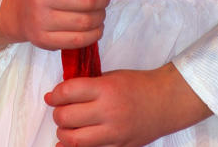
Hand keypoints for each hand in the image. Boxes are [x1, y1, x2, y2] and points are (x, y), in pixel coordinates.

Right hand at [0, 0, 125, 49]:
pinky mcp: (44, 41)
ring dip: (100, 17)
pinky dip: (94, 34)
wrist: (18, 9)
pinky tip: (94, 27)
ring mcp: (41, 21)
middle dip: (103, 0)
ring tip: (98, 13)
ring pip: (85, 22)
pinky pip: (79, 41)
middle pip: (87, 0)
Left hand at [45, 63, 211, 146]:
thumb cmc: (137, 85)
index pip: (68, 92)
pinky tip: (70, 144)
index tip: (53, 96)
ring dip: (63, 134)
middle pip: (67, 118)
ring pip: (74, 141)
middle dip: (57, 115)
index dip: (55, 94)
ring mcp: (114, 133)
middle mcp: (108, 111)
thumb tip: (60, 95)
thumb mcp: (112, 76)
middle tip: (59, 111)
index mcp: (106, 88)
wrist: (165, 101)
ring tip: (65, 127)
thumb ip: (88, 85)